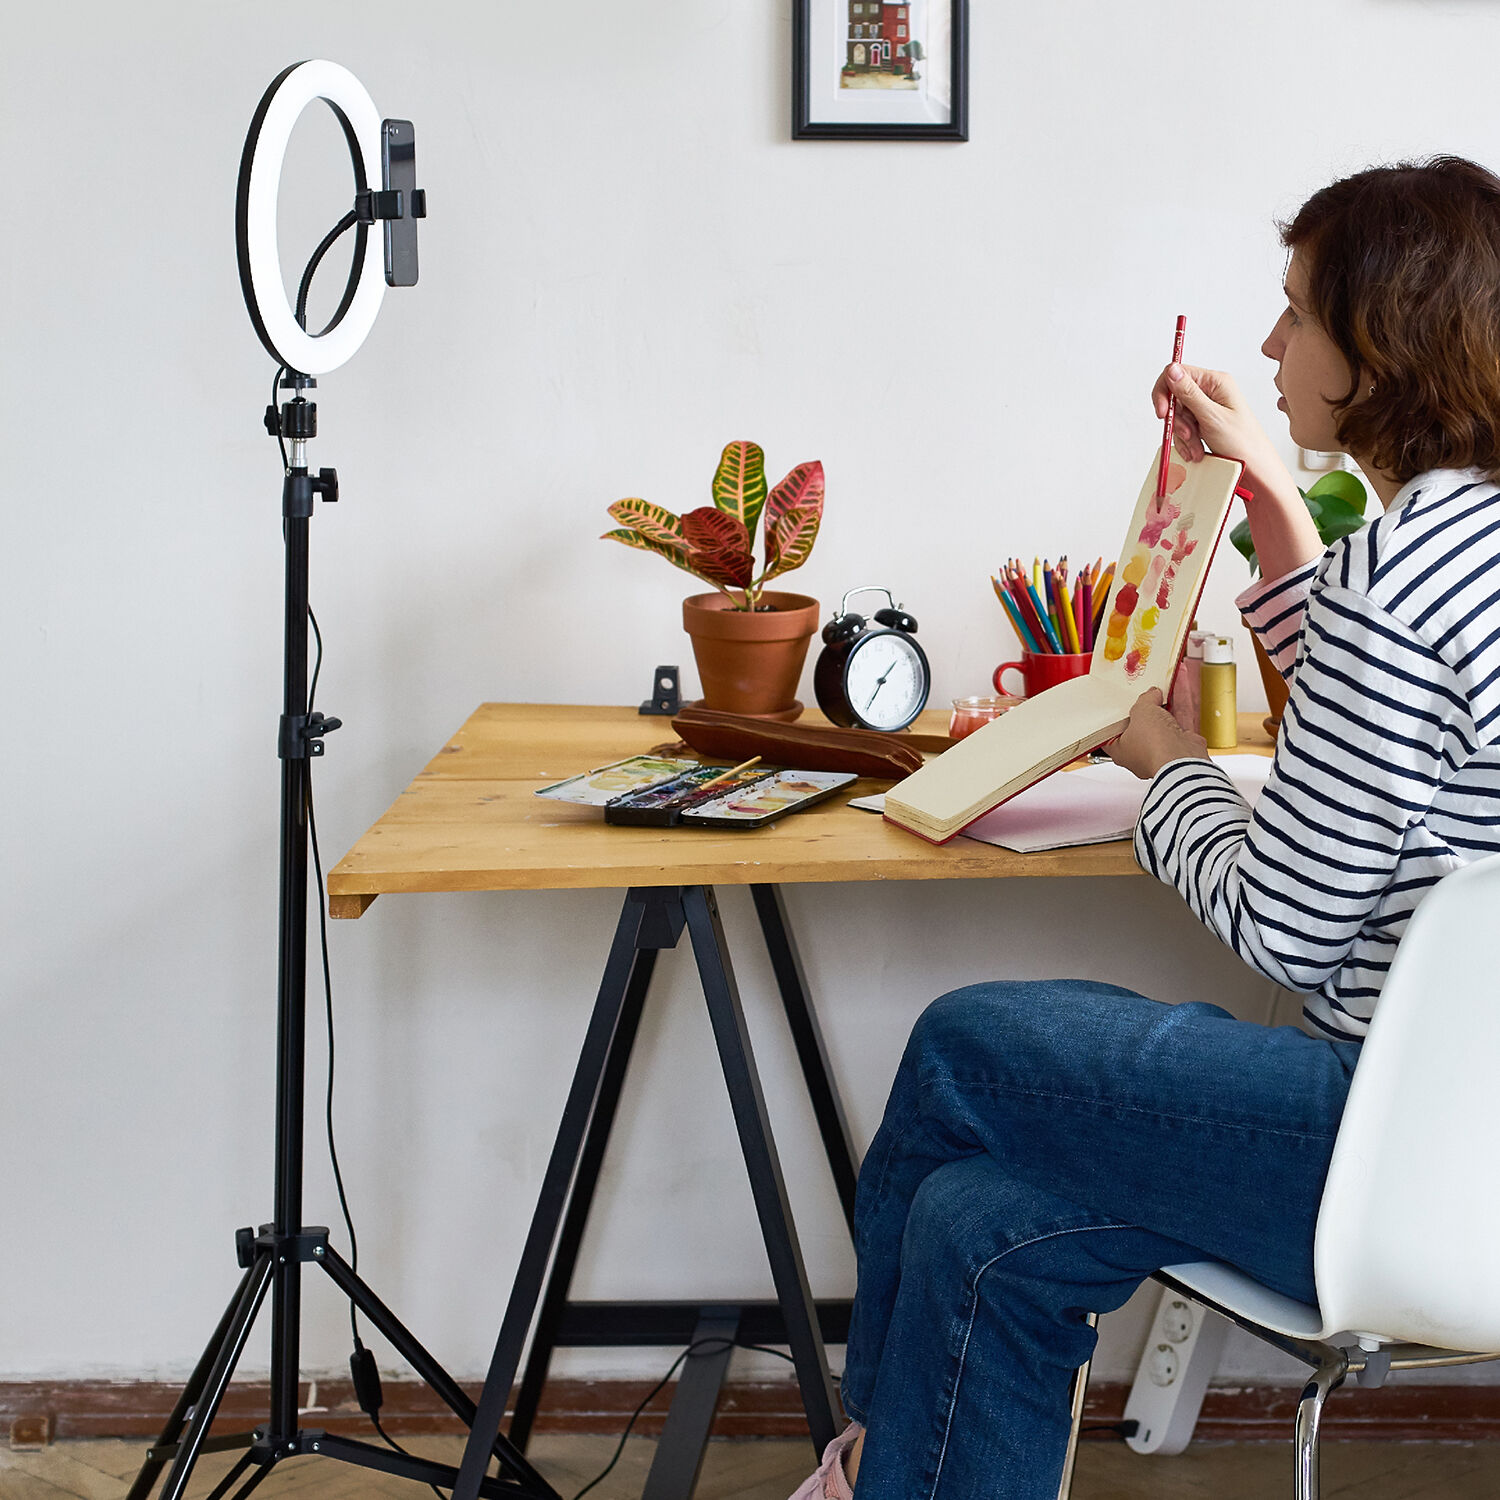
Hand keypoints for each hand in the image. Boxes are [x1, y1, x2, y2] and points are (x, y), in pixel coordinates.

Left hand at [1106, 688, 1207, 780]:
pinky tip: (1179, 710)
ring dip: (1162, 719)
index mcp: (1119, 751)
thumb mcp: (1142, 710)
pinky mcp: (1176, 753)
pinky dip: (1178, 723)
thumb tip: (1151, 694)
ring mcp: (1158, 756)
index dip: (1114, 720)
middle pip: (1136, 731)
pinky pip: (1175, 735)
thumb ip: (1145, 700)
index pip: (1110, 735)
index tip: (1120, 708)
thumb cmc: (1154, 745)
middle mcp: (1137, 757)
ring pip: (1158, 733)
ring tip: (1164, 702)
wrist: (1183, 757)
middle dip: (1143, 716)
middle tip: (1145, 702)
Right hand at [1151, 362, 1319, 575]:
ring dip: (1183, 438)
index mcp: (1219, 382)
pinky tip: (1203, 457)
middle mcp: (1214, 394)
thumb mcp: (1215, 420)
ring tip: (1202, 452)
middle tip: (1191, 438)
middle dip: (1177, 421)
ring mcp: (1209, 414)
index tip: (1163, 414)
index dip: (1164, 391)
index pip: (1176, 372)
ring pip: (1176, 420)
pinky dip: (1188, 448)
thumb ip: (1190, 394)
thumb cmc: (1248, 451)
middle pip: (1173, 397)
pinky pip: (1183, 436)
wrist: (1263, 482)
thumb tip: (1172, 368)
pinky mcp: (1206, 434)